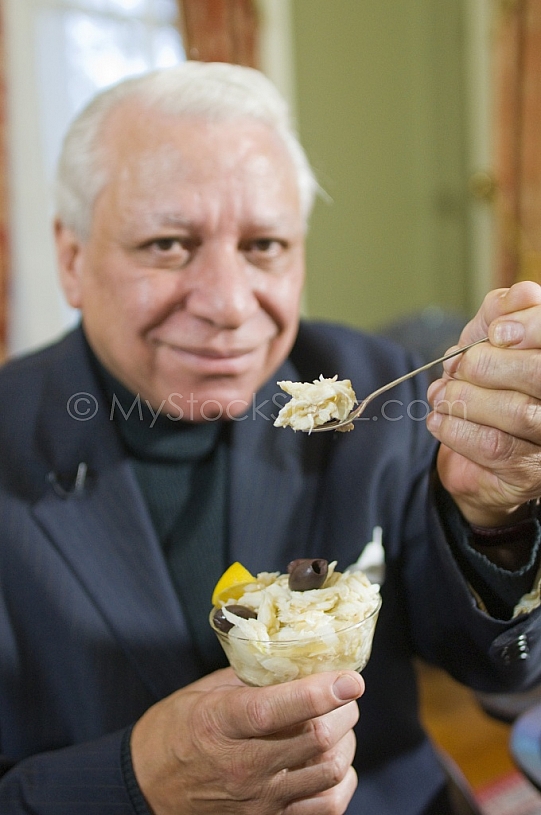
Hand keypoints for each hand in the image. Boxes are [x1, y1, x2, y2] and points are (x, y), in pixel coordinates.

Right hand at [130, 667, 362, 814]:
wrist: (149, 786)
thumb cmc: (177, 730)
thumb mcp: (206, 691)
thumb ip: (253, 677)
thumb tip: (300, 660)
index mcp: (221, 723)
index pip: (276, 709)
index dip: (320, 692)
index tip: (350, 678)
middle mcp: (242, 766)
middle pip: (316, 738)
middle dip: (344, 710)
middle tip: (345, 693)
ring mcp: (259, 800)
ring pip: (329, 771)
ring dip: (346, 742)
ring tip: (339, 724)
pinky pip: (327, 806)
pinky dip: (341, 780)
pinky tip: (333, 761)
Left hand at [427, 281, 540, 526]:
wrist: (467, 449)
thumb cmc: (484, 385)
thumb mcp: (486, 340)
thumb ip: (500, 312)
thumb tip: (522, 293)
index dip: (532, 327)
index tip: (496, 332)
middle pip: (540, 374)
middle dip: (489, 366)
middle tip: (459, 368)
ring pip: (518, 412)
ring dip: (467, 399)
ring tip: (442, 395)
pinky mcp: (530, 473)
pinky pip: (494, 446)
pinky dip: (456, 429)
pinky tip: (439, 420)